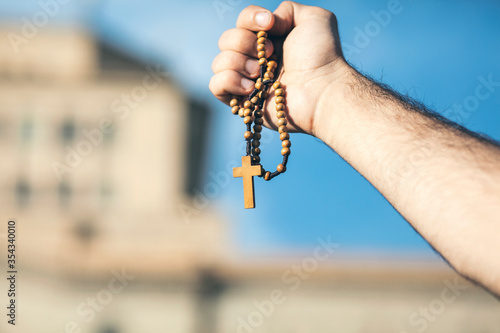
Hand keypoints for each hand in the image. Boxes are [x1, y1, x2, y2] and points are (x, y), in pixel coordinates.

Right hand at [210, 1, 346, 134]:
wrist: (323, 90)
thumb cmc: (323, 56)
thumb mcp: (314, 18)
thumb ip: (288, 10)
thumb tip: (266, 23)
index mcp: (269, 39)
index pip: (242, 21)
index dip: (250, 19)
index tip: (269, 25)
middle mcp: (255, 59)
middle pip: (226, 40)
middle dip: (244, 43)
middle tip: (270, 55)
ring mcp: (247, 81)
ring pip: (219, 62)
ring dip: (238, 63)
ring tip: (259, 74)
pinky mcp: (242, 102)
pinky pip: (215, 86)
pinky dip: (229, 81)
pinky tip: (251, 87)